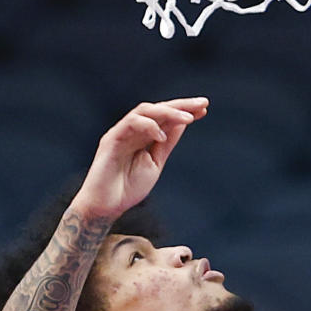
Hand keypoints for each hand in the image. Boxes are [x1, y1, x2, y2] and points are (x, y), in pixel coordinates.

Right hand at [71, 98, 207, 221]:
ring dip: (168, 112)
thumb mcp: (155, 163)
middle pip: (158, 109)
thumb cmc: (127, 188)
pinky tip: (161, 135)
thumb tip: (183, 124)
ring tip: (188, 118)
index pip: (166, 117)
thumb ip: (166, 143)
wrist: (105, 206)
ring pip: (145, 111)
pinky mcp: (111, 139)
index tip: (204, 109)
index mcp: (144, 136)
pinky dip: (148, 126)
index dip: (184, 111)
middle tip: (202, 104)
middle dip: (181, 105)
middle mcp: (133, 130)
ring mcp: (122, 133)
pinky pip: (130, 124)